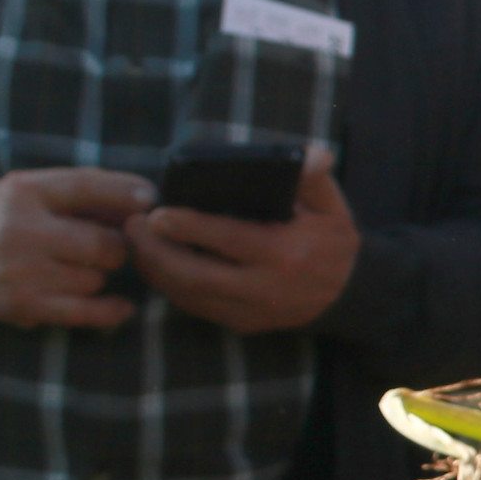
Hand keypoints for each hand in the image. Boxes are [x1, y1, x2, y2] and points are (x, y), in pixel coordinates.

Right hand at [0, 166, 150, 327]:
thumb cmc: (10, 218)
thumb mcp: (34, 189)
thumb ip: (85, 189)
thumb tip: (146, 197)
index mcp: (22, 192)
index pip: (84, 186)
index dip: (123, 192)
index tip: (149, 199)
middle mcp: (18, 230)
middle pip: (102, 244)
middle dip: (115, 246)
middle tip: (108, 247)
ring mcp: (19, 271)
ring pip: (95, 279)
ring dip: (97, 275)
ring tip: (77, 267)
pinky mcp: (23, 304)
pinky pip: (84, 312)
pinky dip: (109, 310)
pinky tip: (122, 306)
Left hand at [129, 145, 359, 334]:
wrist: (348, 295)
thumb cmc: (333, 241)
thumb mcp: (332, 206)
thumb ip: (313, 178)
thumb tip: (311, 155)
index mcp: (286, 254)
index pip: (230, 239)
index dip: (189, 227)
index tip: (156, 214)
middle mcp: (265, 288)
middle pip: (196, 275)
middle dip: (156, 252)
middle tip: (132, 226)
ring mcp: (251, 312)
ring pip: (188, 296)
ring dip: (156, 270)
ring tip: (136, 242)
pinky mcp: (240, 324)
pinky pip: (195, 307)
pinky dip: (170, 285)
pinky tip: (156, 263)